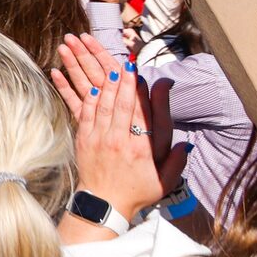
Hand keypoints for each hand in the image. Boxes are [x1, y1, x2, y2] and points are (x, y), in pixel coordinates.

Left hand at [52, 34, 182, 219]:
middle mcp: (117, 139)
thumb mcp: (165, 179)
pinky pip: (78, 110)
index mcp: (140, 147)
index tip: (133, 69)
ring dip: (87, 74)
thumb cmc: (139, 190)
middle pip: (116, 100)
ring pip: (95, 100)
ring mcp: (97, 138)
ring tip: (80, 52)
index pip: (139, 111)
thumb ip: (176, 158)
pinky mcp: (83, 138)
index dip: (135, 88)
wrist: (105, 204)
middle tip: (110, 54)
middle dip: (114, 75)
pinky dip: (75, 91)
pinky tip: (69, 75)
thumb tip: (186, 141)